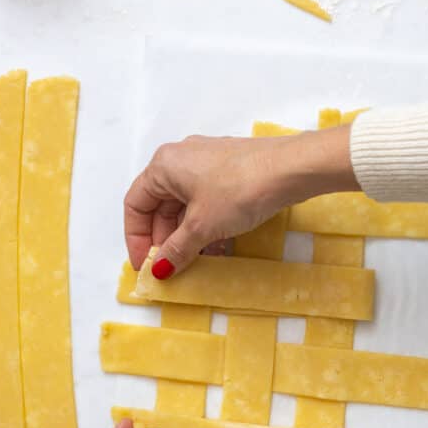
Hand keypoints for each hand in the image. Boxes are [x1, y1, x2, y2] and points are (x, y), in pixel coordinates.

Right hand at [124, 125, 358, 273]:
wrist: (291, 169)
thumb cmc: (239, 190)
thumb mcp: (201, 226)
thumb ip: (177, 249)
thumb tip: (160, 268)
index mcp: (164, 166)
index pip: (135, 204)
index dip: (136, 238)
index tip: (145, 265)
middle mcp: (182, 159)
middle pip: (160, 205)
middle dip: (164, 239)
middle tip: (170, 267)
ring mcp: (208, 163)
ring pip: (186, 205)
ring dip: (187, 236)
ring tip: (195, 262)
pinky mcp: (231, 170)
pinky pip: (207, 201)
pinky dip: (206, 225)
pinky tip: (217, 248)